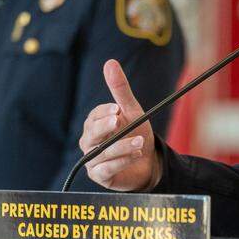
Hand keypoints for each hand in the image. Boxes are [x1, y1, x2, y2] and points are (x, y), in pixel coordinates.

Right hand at [79, 59, 159, 190]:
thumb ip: (120, 90)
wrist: (148, 163)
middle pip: (92, 134)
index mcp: (95, 124)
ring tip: (140, 142)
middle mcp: (90, 141)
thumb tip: (110, 62)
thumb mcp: (132, 111)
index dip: (104, 112)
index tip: (117, 109)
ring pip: (101, 152)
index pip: (94, 116)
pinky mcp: (100, 175)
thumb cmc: (136, 134)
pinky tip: (135, 156)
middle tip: (119, 121)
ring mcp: (93, 160)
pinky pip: (106, 169)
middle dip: (105, 127)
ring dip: (122, 146)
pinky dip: (121, 162)